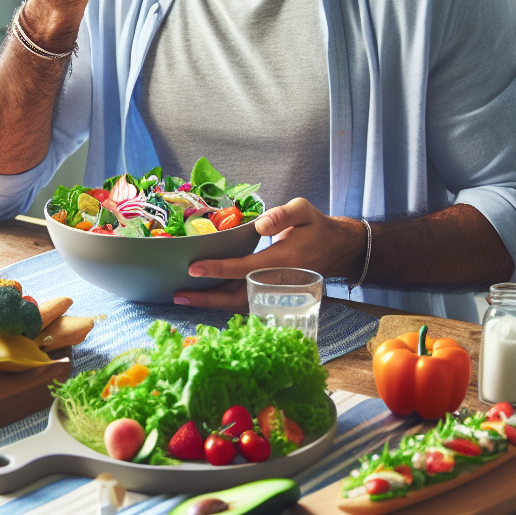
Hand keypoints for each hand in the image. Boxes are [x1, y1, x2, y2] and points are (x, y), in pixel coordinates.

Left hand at [174, 198, 366, 309]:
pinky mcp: (274, 295)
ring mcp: (276, 292)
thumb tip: (259, 226)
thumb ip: (282, 214)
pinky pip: (246, 303)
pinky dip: (224, 303)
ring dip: (212, 303)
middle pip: (238, 295)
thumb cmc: (317, 227)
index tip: (195, 267)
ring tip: (183, 298)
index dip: (220, 269)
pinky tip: (204, 297)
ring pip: (240, 304)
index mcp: (283, 260)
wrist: (338, 249)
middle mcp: (278, 281)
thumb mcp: (304, 210)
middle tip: (177, 294)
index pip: (246, 268)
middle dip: (207, 297)